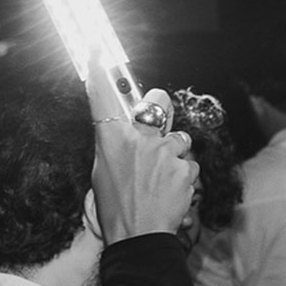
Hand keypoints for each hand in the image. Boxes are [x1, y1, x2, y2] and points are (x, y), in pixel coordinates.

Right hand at [87, 79, 197, 243]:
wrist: (139, 236)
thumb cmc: (116, 207)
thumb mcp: (103, 171)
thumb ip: (116, 145)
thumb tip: (123, 133)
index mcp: (112, 139)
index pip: (101, 97)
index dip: (98, 71)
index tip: (96, 48)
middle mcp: (139, 138)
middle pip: (157, 102)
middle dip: (159, 106)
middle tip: (157, 126)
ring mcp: (165, 151)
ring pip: (179, 138)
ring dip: (175, 152)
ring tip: (162, 177)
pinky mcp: (185, 167)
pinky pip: (189, 163)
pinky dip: (184, 174)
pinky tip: (172, 190)